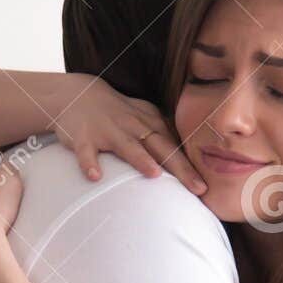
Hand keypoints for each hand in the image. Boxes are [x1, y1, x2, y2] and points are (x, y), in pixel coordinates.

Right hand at [47, 74, 205, 194]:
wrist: (77, 94)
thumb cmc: (117, 114)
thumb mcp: (144, 118)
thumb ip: (164, 135)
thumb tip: (188, 158)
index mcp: (149, 123)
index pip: (174, 146)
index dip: (191, 166)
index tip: (204, 187)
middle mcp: (132, 126)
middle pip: (160, 147)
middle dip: (180, 167)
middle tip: (197, 188)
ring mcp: (108, 130)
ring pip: (127, 146)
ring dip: (140, 159)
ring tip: (154, 174)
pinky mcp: (83, 137)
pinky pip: (86, 151)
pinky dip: (89, 163)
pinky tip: (94, 176)